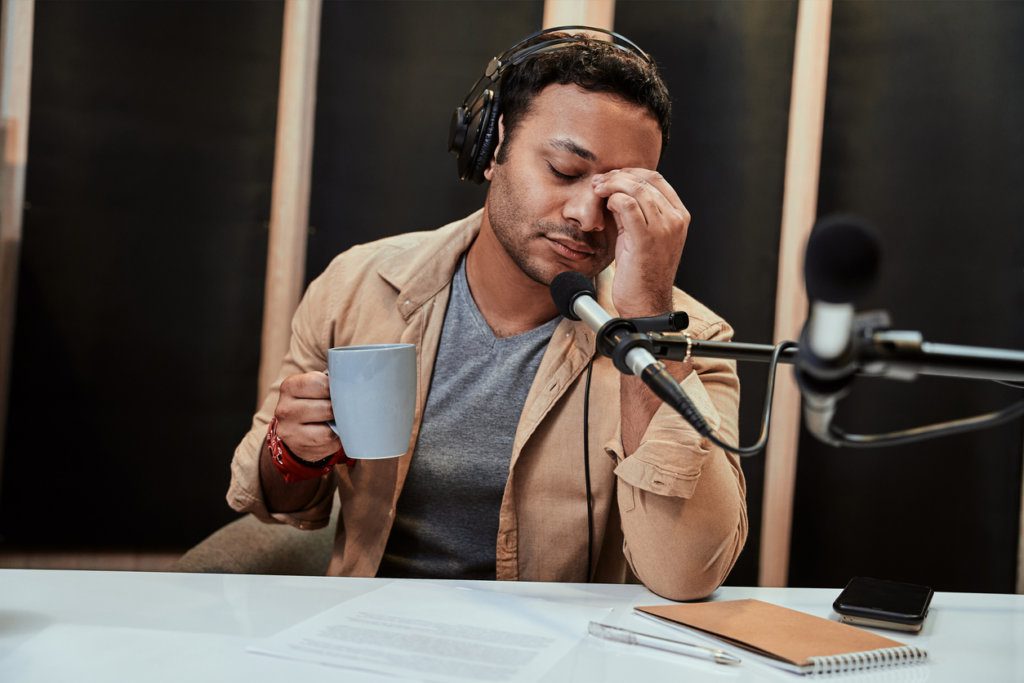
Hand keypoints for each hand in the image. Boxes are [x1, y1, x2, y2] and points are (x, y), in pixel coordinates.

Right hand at [274, 371, 340, 461]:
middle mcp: (285, 409)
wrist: (296, 430)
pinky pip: (329, 444)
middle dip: (339, 409)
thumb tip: (354, 387)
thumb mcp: (314, 387)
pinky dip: (336, 440)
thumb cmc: (313, 402)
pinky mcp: (300, 448)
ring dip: (337, 427)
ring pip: (327, 431)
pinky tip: (331, 434)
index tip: (339, 391)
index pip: (320, 383)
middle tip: (342, 409)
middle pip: (326, 408)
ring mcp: (290, 431)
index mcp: (290, 386)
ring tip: (336, 421)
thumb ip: (329, 383)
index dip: (335, 388)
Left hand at [592, 168, 689, 316]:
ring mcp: (664, 228)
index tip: (611, 177)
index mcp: (679, 215)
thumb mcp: (643, 235)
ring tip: (597, 191)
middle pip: (645, 180)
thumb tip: (617, 191)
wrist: (646, 303)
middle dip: (617, 176)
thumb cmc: (642, 272)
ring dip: (611, 185)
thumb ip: (636, 212)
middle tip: (598, 182)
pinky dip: (612, 200)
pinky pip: (627, 205)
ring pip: (635, 189)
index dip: (630, 173)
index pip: (656, 178)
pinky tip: (604, 206)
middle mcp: (676, 219)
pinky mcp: (646, 238)